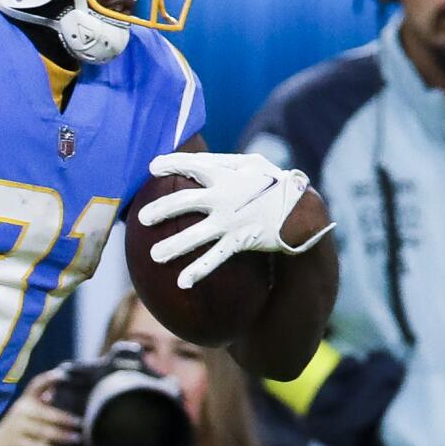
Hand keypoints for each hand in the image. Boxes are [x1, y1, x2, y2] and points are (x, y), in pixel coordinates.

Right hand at [0, 369, 78, 445]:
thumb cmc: (18, 427)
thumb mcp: (27, 412)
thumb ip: (41, 401)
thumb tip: (56, 389)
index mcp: (25, 400)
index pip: (36, 385)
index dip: (49, 378)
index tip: (63, 374)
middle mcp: (21, 411)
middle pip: (45, 413)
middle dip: (64, 418)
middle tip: (80, 422)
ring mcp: (17, 427)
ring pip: (43, 431)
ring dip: (62, 435)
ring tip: (76, 438)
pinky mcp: (17, 443)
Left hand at [138, 152, 329, 288]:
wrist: (302, 209)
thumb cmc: (273, 183)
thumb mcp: (252, 164)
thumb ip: (224, 163)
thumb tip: (195, 163)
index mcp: (226, 174)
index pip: (193, 165)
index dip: (171, 163)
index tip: (151, 168)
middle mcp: (225, 197)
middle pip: (186, 202)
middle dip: (162, 209)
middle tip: (142, 219)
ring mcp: (231, 221)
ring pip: (196, 235)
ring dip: (174, 246)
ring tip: (155, 255)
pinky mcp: (239, 241)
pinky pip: (215, 258)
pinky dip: (198, 271)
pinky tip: (181, 282)